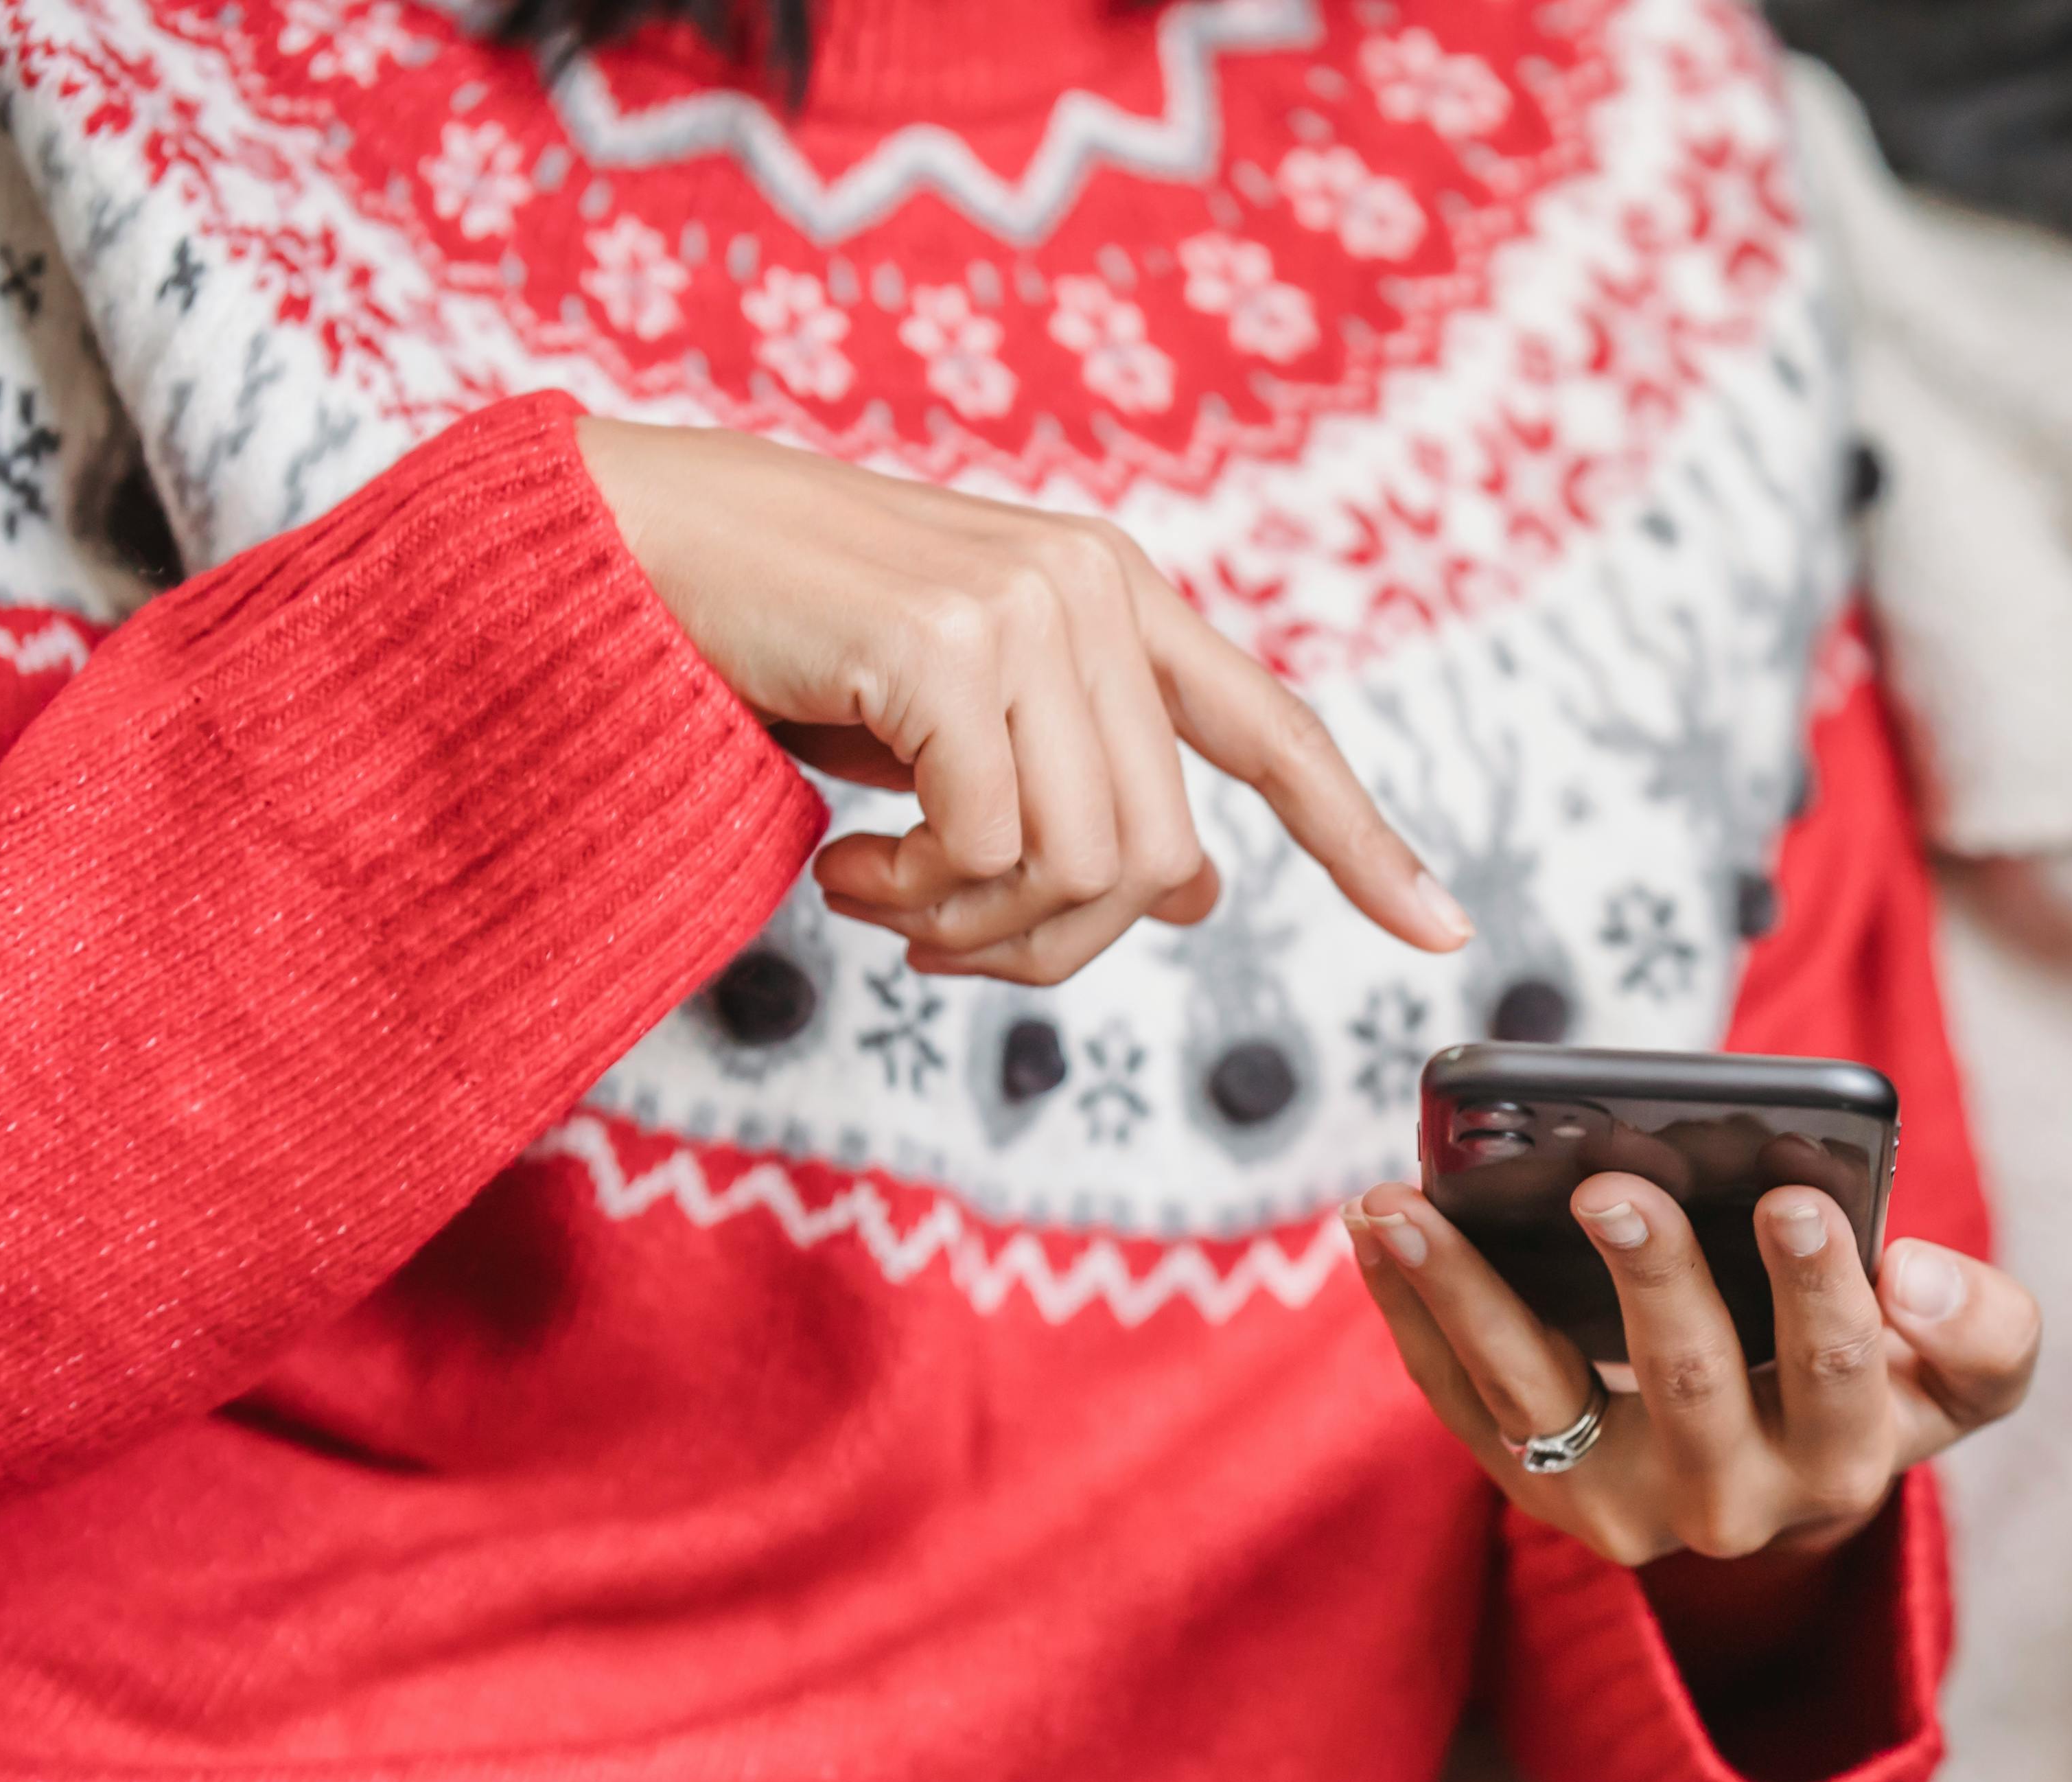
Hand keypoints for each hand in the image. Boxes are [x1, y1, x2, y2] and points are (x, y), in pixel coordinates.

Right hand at [574, 416, 1469, 984]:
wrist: (629, 549)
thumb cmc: (786, 642)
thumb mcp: (958, 722)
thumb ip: (1077, 780)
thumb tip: (1191, 888)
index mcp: (1115, 595)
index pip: (1273, 729)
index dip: (1359, 838)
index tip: (1442, 930)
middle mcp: (1091, 585)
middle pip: (1152, 858)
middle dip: (1047, 943)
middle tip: (934, 938)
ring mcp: (1025, 603)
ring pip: (1082, 870)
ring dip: (971, 928)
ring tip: (880, 895)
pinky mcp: (945, 642)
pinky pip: (986, 850)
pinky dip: (914, 897)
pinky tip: (843, 864)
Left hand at [1341, 1175, 2038, 1589]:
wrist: (1774, 1486)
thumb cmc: (1869, 1389)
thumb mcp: (1958, 1379)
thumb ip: (1985, 1332)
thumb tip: (1916, 1274)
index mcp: (1843, 1463)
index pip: (1835, 1372)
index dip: (1818, 1289)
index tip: (1792, 1198)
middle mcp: (1728, 1505)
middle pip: (1686, 1382)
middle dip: (1650, 1278)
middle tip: (1609, 1185)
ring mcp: (1616, 1506)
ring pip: (1536, 1397)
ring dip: (1469, 1292)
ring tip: (1411, 1205)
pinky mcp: (1531, 1489)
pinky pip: (1459, 1401)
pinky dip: (1410, 1313)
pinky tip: (1379, 1229)